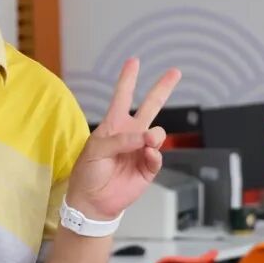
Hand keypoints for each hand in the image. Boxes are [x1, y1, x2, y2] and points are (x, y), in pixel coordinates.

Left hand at [66, 58, 181, 220]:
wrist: (93, 201)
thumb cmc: (88, 172)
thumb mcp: (95, 150)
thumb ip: (119, 140)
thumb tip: (145, 137)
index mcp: (113, 125)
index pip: (122, 96)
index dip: (128, 79)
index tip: (134, 61)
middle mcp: (130, 134)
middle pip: (150, 106)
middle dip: (162, 88)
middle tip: (175, 72)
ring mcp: (141, 150)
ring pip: (158, 133)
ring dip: (154, 135)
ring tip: (147, 143)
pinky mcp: (148, 168)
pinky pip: (157, 157)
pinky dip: (154, 155)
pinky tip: (148, 156)